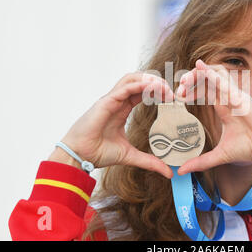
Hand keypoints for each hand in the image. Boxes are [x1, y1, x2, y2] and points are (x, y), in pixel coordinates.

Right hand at [57, 72, 174, 178]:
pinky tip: (152, 88)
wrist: (79, 157)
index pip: (142, 92)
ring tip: (164, 87)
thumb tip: (168, 172)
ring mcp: (110, 100)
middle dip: (156, 82)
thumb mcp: (130, 156)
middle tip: (172, 91)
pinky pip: (124, 88)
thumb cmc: (97, 153)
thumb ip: (150, 161)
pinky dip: (139, 85)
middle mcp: (117, 101)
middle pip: (139, 81)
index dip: (158, 91)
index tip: (172, 98)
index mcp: (122, 109)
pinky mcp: (105, 102)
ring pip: (131, 79)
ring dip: (149, 79)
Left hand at [176, 60, 251, 174]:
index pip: (204, 92)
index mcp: (223, 108)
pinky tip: (200, 68)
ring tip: (184, 80)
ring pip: (215, 74)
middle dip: (191, 80)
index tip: (178, 98)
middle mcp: (228, 98)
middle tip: (178, 89)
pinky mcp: (240, 96)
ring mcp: (234, 95)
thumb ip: (201, 161)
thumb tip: (181, 171)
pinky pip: (224, 81)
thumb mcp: (220, 155)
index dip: (191, 91)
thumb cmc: (250, 147)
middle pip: (207, 80)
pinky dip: (211, 73)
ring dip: (198, 73)